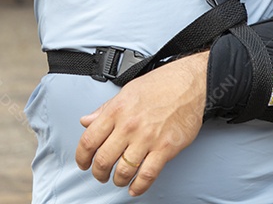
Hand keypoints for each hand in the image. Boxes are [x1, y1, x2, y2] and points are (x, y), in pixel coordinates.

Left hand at [75, 52, 207, 196]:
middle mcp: (129, 125)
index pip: (89, 140)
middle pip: (104, 160)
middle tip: (100, 175)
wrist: (190, 84)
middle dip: (99, 173)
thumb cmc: (160, 85)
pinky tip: (135, 188)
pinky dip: (139, 186)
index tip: (83, 163)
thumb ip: (105, 109)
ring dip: (117, 180)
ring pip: (124, 170)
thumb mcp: (126, 91)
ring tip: (118, 180)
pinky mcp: (165, 148)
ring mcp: (147, 138)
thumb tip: (86, 121)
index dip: (82, 157)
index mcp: (117, 110)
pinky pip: (148, 175)